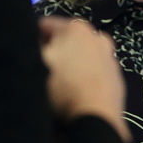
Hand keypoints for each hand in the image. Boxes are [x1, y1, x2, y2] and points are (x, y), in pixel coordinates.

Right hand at [39, 17, 129, 142]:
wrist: (95, 117)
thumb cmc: (61, 86)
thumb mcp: (35, 63)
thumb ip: (30, 47)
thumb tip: (33, 44)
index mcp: (76, 27)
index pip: (44, 24)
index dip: (31, 38)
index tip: (26, 56)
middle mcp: (98, 36)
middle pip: (65, 38)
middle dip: (53, 50)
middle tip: (41, 69)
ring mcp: (110, 56)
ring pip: (81, 54)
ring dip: (69, 62)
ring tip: (59, 82)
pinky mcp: (116, 75)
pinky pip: (93, 69)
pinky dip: (84, 75)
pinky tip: (76, 91)